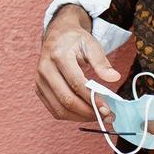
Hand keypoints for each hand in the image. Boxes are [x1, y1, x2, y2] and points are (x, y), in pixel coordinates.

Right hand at [36, 4, 119, 122]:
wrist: (57, 36)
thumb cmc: (75, 41)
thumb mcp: (91, 44)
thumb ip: (102, 62)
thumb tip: (114, 78)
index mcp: (59, 56)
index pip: (76, 83)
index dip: (92, 99)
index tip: (107, 108)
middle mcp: (45, 69)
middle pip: (66, 99)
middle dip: (88, 112)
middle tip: (105, 116)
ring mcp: (40, 81)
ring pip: (59, 109)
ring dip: (80, 117)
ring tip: (97, 116)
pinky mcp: (39, 89)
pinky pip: (54, 110)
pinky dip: (71, 116)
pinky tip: (84, 113)